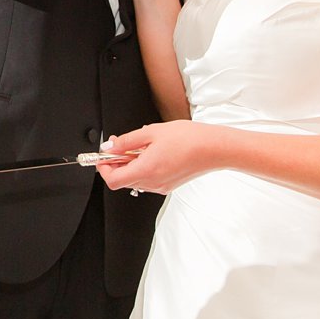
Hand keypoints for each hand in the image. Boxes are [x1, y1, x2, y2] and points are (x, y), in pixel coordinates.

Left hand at [95, 121, 216, 194]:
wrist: (215, 148)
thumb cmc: (189, 139)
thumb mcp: (151, 132)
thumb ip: (126, 142)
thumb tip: (110, 147)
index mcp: (146, 170)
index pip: (112, 180)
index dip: (103, 168)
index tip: (103, 156)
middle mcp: (152, 183)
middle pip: (123, 180)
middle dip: (116, 163)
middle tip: (119, 145)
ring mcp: (162, 186)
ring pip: (135, 180)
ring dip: (130, 165)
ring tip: (139, 147)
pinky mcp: (170, 185)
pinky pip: (148, 180)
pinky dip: (143, 168)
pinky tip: (151, 153)